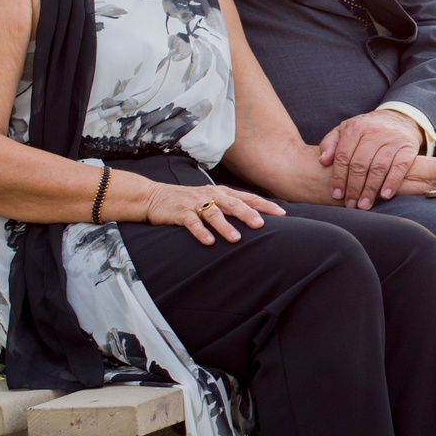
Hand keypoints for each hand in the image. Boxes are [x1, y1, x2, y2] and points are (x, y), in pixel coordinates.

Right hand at [144, 182, 283, 245]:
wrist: (154, 197)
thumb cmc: (188, 201)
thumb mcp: (211, 200)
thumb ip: (230, 207)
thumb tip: (257, 219)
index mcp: (222, 192)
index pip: (248, 198)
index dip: (264, 205)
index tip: (282, 214)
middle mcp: (211, 195)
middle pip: (233, 204)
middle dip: (248, 214)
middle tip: (261, 225)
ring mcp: (195, 203)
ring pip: (213, 213)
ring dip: (225, 226)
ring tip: (236, 238)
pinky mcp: (180, 212)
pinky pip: (192, 223)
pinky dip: (201, 232)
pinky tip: (209, 242)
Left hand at [318, 109, 425, 210]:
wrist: (399, 119)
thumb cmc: (367, 130)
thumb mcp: (346, 130)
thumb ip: (331, 143)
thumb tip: (323, 161)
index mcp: (355, 128)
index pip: (343, 156)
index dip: (338, 177)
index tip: (336, 194)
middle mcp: (374, 132)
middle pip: (360, 164)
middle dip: (353, 187)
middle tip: (350, 204)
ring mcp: (392, 140)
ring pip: (378, 167)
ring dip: (370, 189)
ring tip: (364, 205)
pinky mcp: (408, 148)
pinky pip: (399, 167)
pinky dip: (392, 182)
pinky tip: (384, 195)